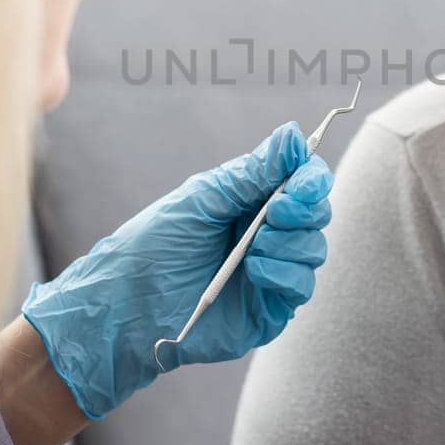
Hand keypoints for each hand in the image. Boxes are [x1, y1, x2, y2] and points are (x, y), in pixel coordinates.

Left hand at [22, 122, 332, 420]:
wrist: (128, 302)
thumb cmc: (155, 246)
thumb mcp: (204, 198)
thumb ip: (253, 172)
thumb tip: (295, 136)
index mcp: (252, 201)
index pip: (303, 183)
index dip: (311, 179)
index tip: (302, 181)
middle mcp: (268, 234)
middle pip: (316, 214)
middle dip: (303, 209)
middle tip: (276, 211)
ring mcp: (272, 272)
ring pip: (313, 250)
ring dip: (291, 242)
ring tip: (256, 245)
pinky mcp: (270, 308)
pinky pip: (300, 287)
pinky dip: (284, 273)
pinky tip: (255, 270)